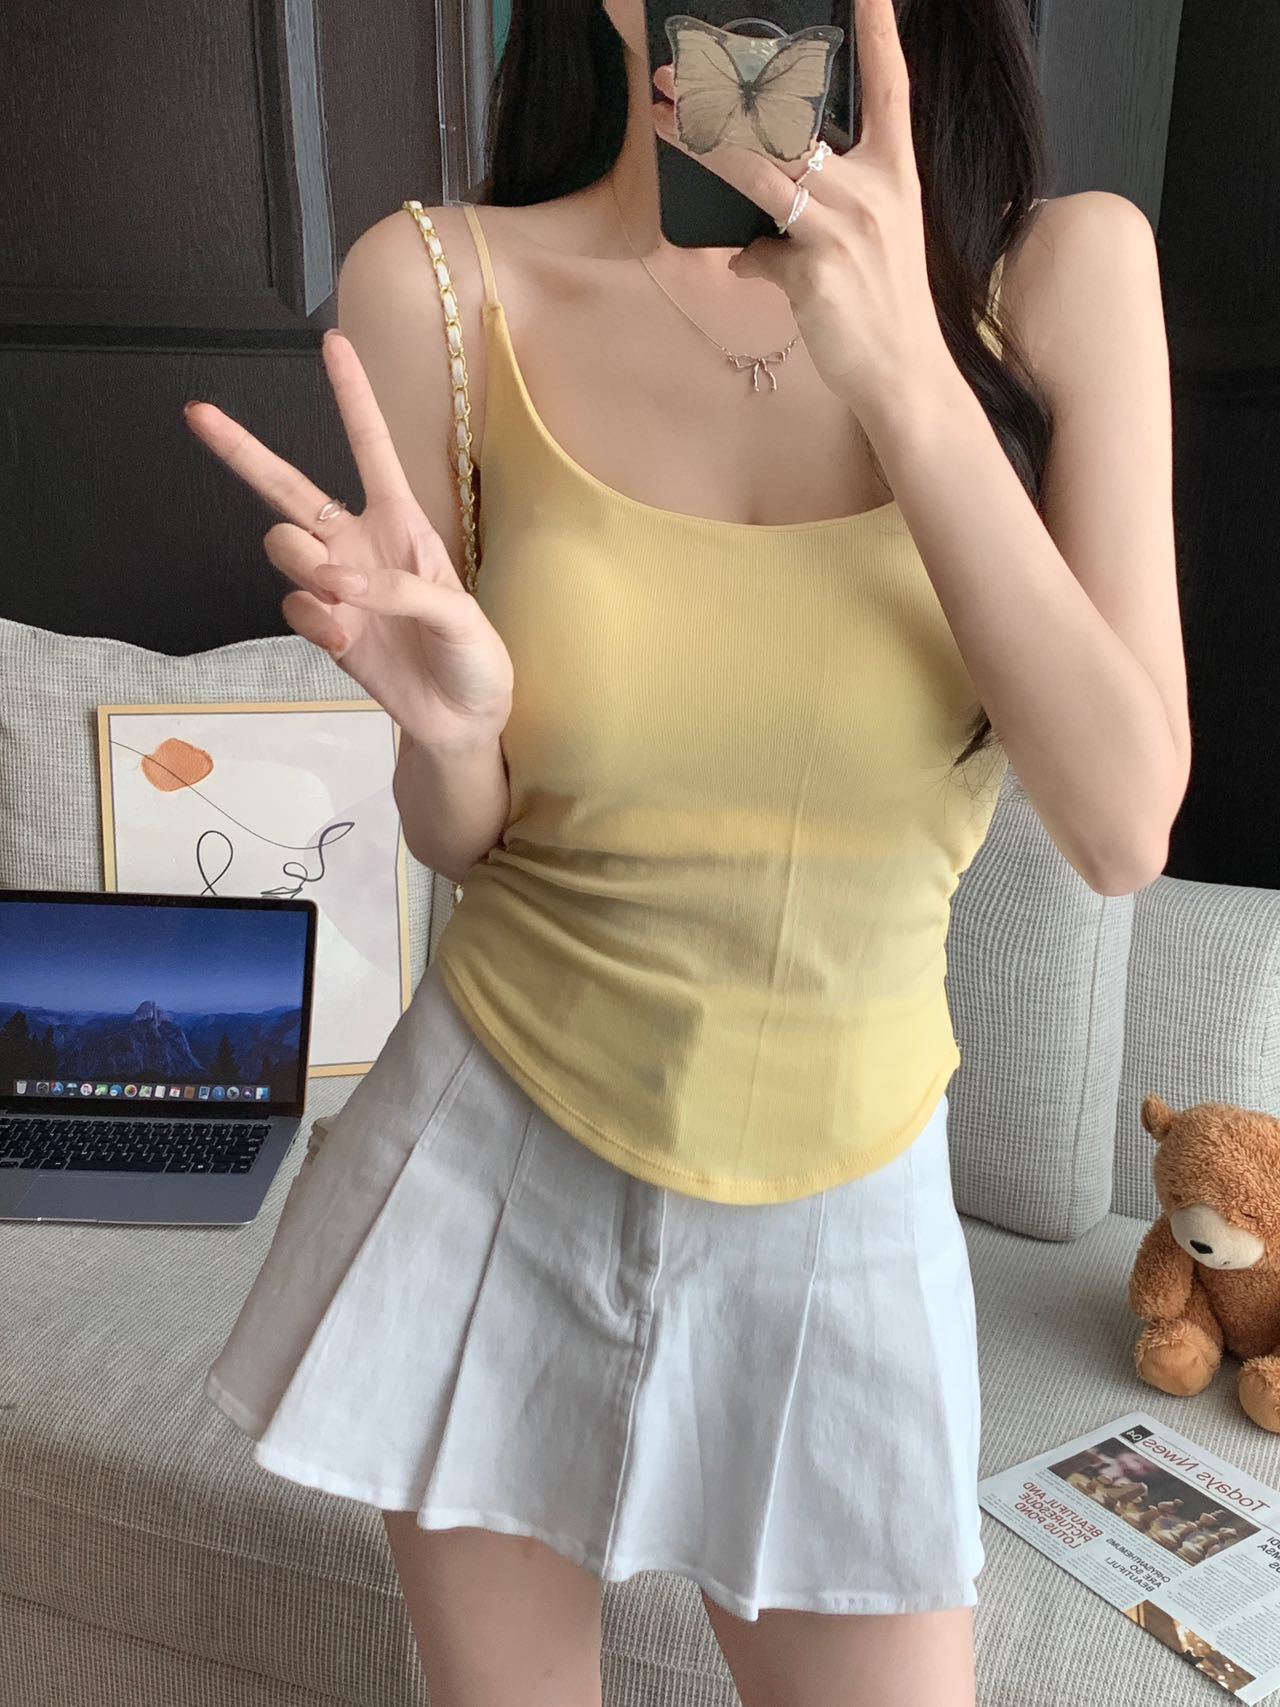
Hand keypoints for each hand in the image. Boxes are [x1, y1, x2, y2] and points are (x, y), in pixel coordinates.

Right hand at [183, 330, 512, 750]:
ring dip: (303, 564)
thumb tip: (341, 581)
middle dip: (244, 451)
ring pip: (283, 547)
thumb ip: (403, 590)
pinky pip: (294, 606)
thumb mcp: (460, 616)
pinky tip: (343, 637)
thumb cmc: (475, 658)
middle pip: (290, 487)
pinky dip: (314, 620)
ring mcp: (336, 586)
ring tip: (342, 596)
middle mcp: (359, 544)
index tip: (333, 344)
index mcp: (403, 523)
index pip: (371, 447)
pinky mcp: (324, 627)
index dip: (352, 397)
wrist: (462, 719)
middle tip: (200, 416)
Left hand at [651, 0, 952, 419]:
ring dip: (704, 144)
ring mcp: (842, 230)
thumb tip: (753, 237)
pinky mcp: (814, 272)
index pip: (892, 89)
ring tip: (662, 121)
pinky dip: (748, 259)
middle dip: (730, 92)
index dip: (880, 37)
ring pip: (760, 170)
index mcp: (895, 173)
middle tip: (679, 73)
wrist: (904, 372)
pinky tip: (752, 267)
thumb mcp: (871, 242)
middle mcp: (872, 192)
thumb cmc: (886, 305)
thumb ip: (819, 218)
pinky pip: (758, 252)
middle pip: (793, 124)